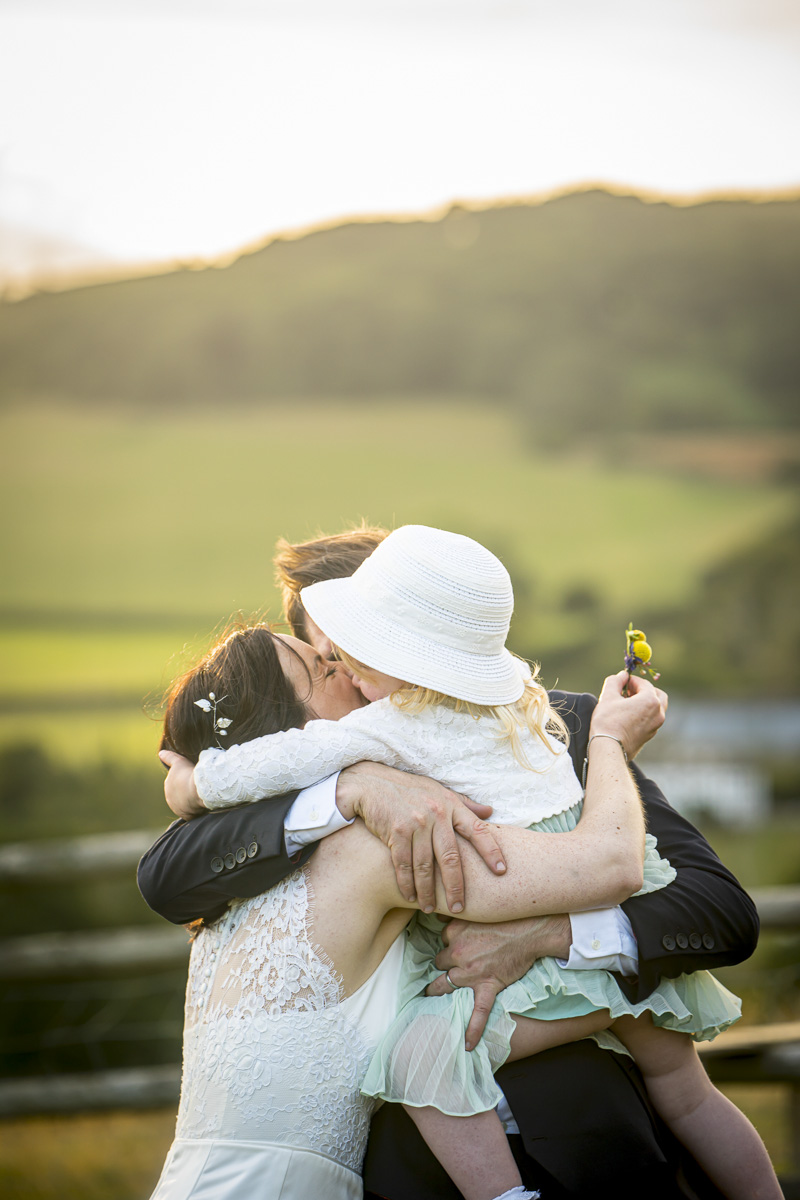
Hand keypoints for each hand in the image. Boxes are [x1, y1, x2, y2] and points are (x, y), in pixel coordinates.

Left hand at [158, 750, 206, 820]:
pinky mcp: (186, 815)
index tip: (192, 778)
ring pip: (185, 803)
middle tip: (197, 786)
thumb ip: (169, 757)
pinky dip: (195, 810)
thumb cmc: (189, 774)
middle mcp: (169, 798)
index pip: (176, 783)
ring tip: (200, 795)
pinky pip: (191, 812)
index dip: (184, 780)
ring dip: (190, 800)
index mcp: (167, 785)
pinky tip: (201, 804)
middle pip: (180, 794)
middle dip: (186, 791)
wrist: (198, 790)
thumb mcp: (179, 761)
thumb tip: (160, 753)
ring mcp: (177, 808)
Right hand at [335, 762, 505, 914]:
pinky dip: (406, 884)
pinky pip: (404, 864)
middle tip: (460, 907)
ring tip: (430, 908)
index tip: (502, 871)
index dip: (491, 850)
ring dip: (428, 891)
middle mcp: (436, 814)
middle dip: (456, 886)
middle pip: (451, 857)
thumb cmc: (410, 789)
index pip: (477, 829)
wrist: (372, 783)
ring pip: (425, 866)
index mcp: (451, 805)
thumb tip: (490, 812)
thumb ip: (465, 804)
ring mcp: (416, 823)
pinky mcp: (396, 831)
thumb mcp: (439, 791)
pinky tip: (410, 897)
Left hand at [426, 915, 572, 1048]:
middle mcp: (458, 953)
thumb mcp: (477, 910)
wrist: (530, 930)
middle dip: (445, 964)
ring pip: (447, 984)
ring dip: (439, 989)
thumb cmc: (506, 918)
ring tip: (432, 996)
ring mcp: (471, 972)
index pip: (444, 940)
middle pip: (441, 962)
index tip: (457, 943)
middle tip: (448, 967)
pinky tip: (468, 1045)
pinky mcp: (488, 986)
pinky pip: (479, 1012)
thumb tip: (440, 916)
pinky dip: (473, 1029)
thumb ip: (457, 915)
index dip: (451, 942)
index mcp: (454, 932)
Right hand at [590, 671, 667, 759]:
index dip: (631, 680)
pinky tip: (628, 715)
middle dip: (644, 690)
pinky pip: (651, 719)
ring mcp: (656, 726)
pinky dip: (644, 713)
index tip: (621, 681)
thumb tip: (622, 675)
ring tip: (628, 703)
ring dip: (645, 702)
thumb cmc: (607, 721)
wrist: (609, 748)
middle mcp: (658, 713)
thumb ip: (615, 681)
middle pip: (657, 694)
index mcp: (650, 700)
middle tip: (628, 691)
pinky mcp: (650, 735)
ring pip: (656, 708)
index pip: (644, 684)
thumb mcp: (608, 696)